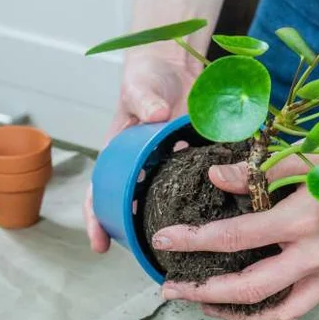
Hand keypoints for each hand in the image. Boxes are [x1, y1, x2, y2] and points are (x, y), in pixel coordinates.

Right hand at [86, 50, 199, 252]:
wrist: (176, 64)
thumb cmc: (145, 78)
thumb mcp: (139, 88)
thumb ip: (145, 100)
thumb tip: (157, 114)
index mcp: (119, 157)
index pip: (100, 194)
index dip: (96, 220)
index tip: (99, 244)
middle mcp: (143, 169)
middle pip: (135, 208)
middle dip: (138, 233)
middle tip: (148, 255)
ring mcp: (170, 167)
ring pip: (170, 202)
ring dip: (176, 220)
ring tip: (187, 245)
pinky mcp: (195, 160)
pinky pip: (202, 182)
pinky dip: (210, 195)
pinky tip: (222, 210)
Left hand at [151, 144, 318, 319]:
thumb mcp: (310, 152)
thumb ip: (259, 171)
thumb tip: (216, 178)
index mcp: (304, 219)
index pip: (234, 237)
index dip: (193, 242)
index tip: (162, 243)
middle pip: (249, 291)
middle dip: (203, 294)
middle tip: (172, 289)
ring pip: (279, 312)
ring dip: (237, 313)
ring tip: (208, 303)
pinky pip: (305, 303)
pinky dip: (274, 303)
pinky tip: (253, 293)